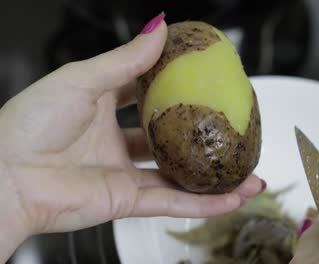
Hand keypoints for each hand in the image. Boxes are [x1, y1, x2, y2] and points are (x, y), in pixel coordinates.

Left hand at [0, 13, 263, 260]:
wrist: (5, 177)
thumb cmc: (29, 123)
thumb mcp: (82, 79)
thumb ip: (126, 59)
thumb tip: (159, 26)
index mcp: (104, 106)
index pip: (149, 93)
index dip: (177, 87)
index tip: (205, 80)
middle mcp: (117, 140)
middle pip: (170, 138)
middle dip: (201, 136)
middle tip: (232, 130)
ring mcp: (125, 172)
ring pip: (179, 174)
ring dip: (214, 175)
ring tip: (248, 172)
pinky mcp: (127, 200)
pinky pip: (172, 201)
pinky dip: (203, 203)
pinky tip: (232, 198)